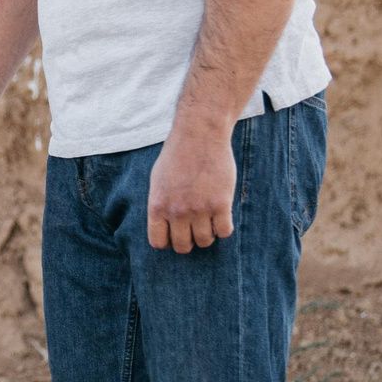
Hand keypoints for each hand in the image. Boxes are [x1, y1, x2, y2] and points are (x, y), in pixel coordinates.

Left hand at [146, 120, 236, 252]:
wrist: (199, 135)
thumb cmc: (177, 155)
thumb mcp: (158, 180)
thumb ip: (160, 204)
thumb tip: (164, 227)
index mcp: (157, 206)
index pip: (159, 243)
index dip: (168, 241)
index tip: (175, 233)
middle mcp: (177, 211)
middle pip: (183, 246)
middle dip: (188, 241)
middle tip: (194, 228)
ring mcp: (199, 209)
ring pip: (205, 241)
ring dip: (207, 235)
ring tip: (208, 221)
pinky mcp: (221, 204)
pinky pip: (224, 231)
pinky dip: (223, 228)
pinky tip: (221, 216)